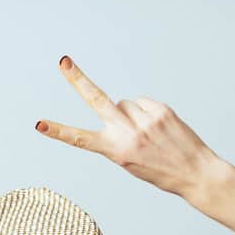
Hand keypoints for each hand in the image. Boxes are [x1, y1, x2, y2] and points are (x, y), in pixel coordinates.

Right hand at [35, 55, 228, 205]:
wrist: (195, 173)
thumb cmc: (160, 170)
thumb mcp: (131, 162)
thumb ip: (119, 136)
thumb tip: (119, 108)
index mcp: (116, 151)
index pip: (81, 140)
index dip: (58, 132)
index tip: (39, 125)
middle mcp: (129, 134)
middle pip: (97, 100)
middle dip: (77, 80)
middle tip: (63, 62)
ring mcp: (145, 120)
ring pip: (125, 103)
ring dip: (131, 113)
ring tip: (148, 133)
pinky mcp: (161, 111)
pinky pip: (143, 102)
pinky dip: (146, 111)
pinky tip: (158, 126)